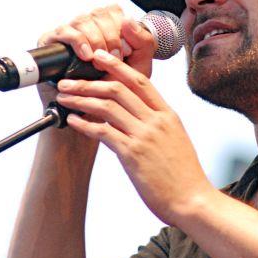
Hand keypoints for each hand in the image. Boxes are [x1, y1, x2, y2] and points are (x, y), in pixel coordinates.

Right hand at [35, 5, 155, 106]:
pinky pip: (64, 31)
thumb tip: (129, 20)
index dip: (121, 28)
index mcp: (108, 27)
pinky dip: (77, 41)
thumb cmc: (116, 91)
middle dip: (110, 36)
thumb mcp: (139, 67)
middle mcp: (88, 27)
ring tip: (99, 60)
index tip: (126, 51)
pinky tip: (85, 55)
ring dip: (95, 39)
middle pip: (99, 14)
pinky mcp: (52, 42)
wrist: (94, 114)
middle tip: (115, 58)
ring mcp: (70, 33)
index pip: (113, 11)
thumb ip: (143, 43)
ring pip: (83, 20)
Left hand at [55, 49, 214, 224]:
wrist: (192, 201)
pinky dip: (84, 124)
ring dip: (81, 99)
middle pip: (118, 89)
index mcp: (168, 115)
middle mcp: (156, 121)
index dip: (117, 66)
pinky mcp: (133, 154)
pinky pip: (103, 132)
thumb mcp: (175, 141)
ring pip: (107, 106)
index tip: (99, 57)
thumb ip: (157, 126)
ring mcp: (145, 136)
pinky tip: (72, 121)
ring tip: (65, 98)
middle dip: (89, 82)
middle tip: (68, 80)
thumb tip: (136, 119)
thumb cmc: (184, 176)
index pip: (140, 81)